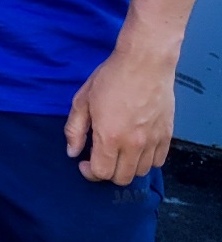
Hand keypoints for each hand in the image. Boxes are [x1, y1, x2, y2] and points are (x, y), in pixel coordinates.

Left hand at [64, 43, 176, 184]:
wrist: (145, 63)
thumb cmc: (110, 78)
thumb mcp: (82, 100)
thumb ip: (74, 130)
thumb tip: (72, 152)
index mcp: (110, 137)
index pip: (102, 173)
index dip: (89, 172)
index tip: (84, 162)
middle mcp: (134, 144)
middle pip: (122, 178)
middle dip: (107, 173)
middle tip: (99, 158)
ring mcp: (154, 141)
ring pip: (142, 172)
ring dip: (127, 168)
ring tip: (118, 152)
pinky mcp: (168, 135)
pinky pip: (159, 161)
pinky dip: (147, 161)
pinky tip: (136, 148)